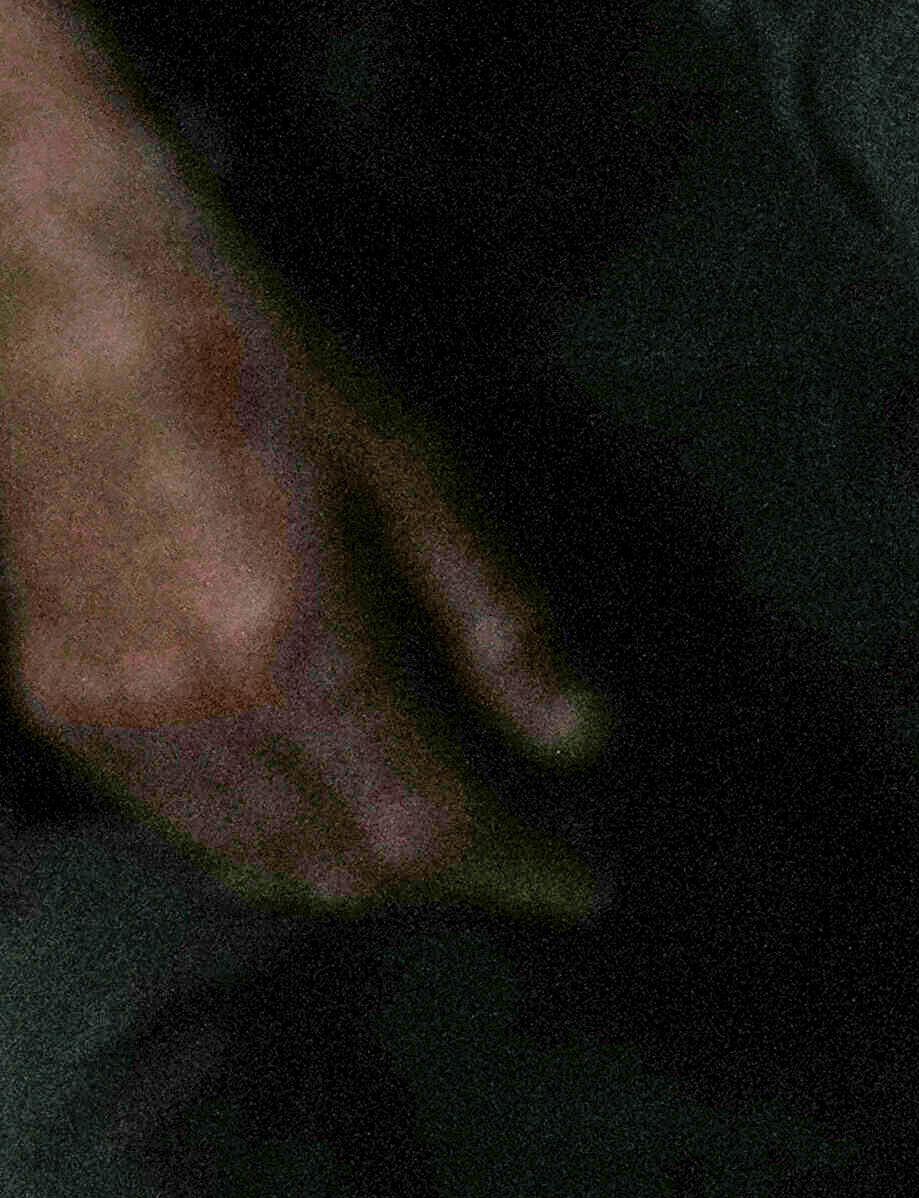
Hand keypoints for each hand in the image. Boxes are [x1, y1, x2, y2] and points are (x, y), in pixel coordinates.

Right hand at [0, 170, 601, 921]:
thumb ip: (498, 621)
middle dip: (447, 879)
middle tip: (526, 858)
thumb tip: (581, 737)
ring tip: (441, 843)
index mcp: (297, 648)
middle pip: (340, 863)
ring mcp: (109, 715)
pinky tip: (312, 808)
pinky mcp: (55, 701)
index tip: (585, 884)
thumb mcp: (417, 472)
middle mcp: (194, 709)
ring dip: (353, 869)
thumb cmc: (269, 368)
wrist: (73, 313)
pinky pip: (171, 819)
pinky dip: (255, 838)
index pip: (427, 826)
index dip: (518, 870)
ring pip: (251, 857)